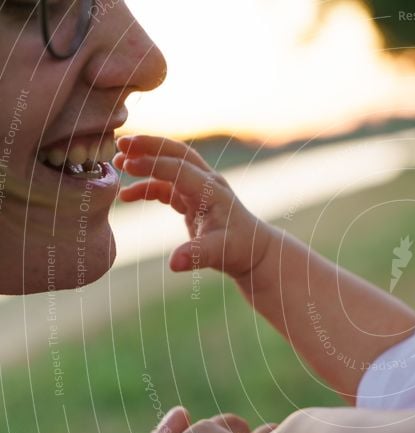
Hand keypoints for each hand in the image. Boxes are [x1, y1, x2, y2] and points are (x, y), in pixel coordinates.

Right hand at [114, 135, 272, 278]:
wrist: (253, 251)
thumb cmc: (239, 249)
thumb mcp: (218, 253)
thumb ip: (196, 255)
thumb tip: (173, 264)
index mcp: (212, 190)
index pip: (180, 169)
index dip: (154, 164)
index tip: (128, 163)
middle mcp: (206, 183)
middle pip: (176, 153)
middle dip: (149, 145)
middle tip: (121, 143)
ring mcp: (199, 188)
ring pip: (170, 165)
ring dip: (145, 161)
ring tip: (118, 162)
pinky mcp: (192, 198)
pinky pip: (166, 186)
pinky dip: (146, 187)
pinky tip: (126, 196)